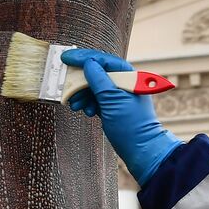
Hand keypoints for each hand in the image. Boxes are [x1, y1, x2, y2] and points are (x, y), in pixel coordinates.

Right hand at [61, 47, 180, 185]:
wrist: (142, 151)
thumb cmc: (132, 125)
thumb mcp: (112, 100)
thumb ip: (99, 80)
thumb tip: (88, 63)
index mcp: (128, 76)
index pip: (102, 60)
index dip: (82, 58)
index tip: (65, 58)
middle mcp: (123, 83)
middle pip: (96, 73)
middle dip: (80, 81)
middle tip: (66, 85)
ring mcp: (118, 96)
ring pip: (94, 87)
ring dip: (82, 94)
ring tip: (75, 104)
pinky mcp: (113, 107)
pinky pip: (96, 99)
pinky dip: (88, 103)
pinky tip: (86, 111)